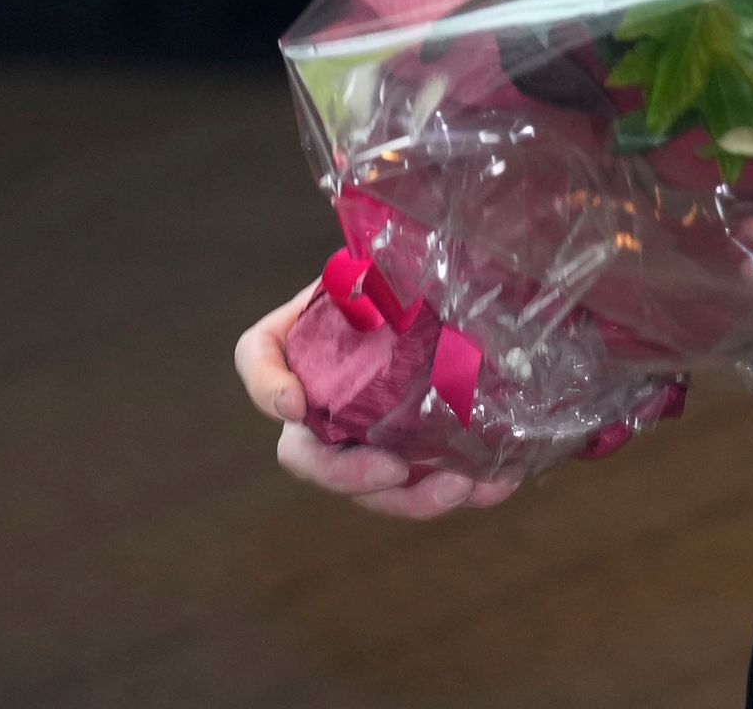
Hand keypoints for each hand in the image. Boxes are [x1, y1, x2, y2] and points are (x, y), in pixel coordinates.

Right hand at [234, 281, 523, 520]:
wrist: (451, 287)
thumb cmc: (408, 268)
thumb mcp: (388, 256)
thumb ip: (386, 259)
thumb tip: (419, 252)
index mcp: (299, 340)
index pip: (257, 358)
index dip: (266, 386)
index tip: (295, 403)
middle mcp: (319, 398)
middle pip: (305, 455)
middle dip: (346, 474)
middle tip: (394, 471)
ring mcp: (363, 434)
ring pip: (368, 487)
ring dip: (412, 499)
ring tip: (462, 487)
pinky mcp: (410, 454)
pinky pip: (423, 486)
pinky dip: (459, 488)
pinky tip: (495, 485)